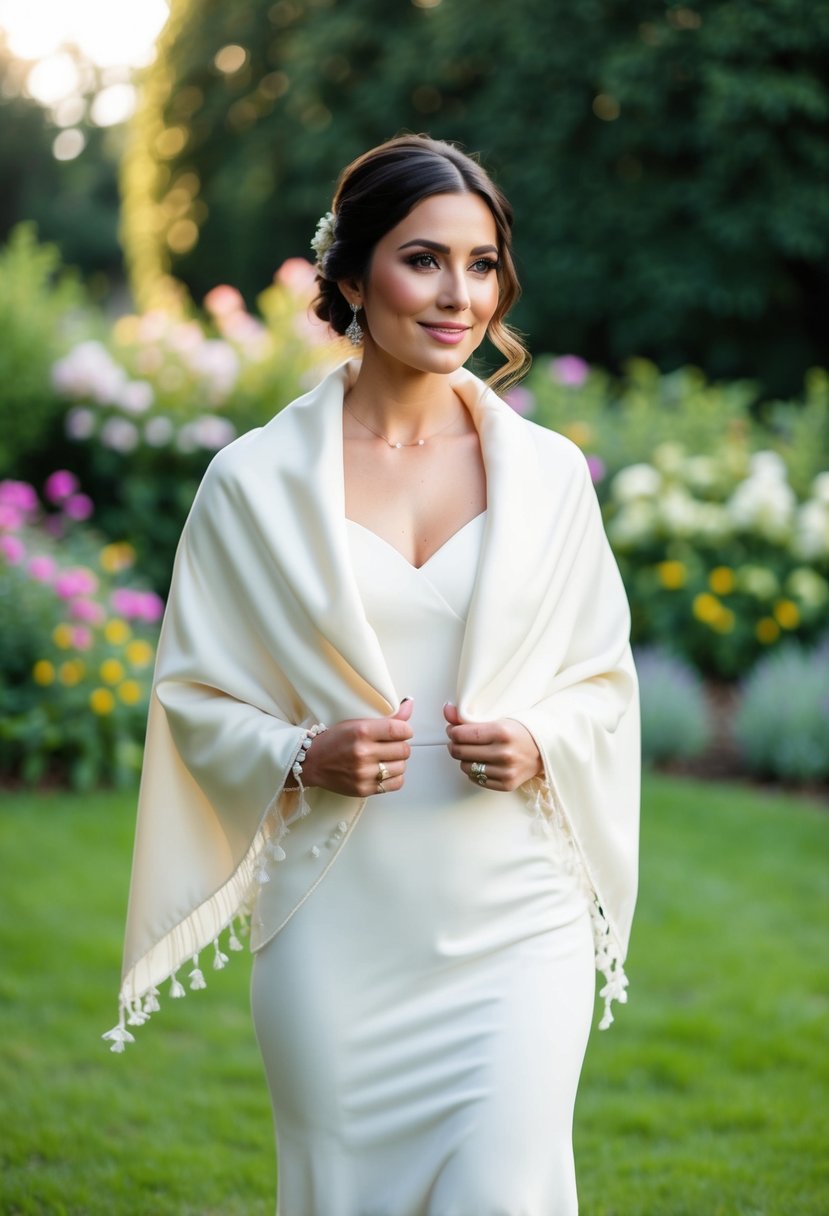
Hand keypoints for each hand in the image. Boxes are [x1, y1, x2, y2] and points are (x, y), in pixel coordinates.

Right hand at [299, 699, 413, 796]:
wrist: (312, 763)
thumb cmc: (334, 740)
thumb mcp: (357, 722)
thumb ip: (387, 718)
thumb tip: (410, 704)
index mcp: (362, 731)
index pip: (399, 729)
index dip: (405, 730)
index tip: (401, 731)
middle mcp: (363, 753)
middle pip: (404, 749)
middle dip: (401, 746)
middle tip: (391, 745)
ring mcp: (364, 773)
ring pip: (401, 767)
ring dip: (397, 762)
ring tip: (386, 758)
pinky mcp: (364, 789)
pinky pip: (396, 783)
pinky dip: (394, 777)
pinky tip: (384, 771)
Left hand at [444, 702, 542, 791]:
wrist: (544, 749)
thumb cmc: (519, 731)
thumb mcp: (497, 718)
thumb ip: (468, 716)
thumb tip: (446, 709)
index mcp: (501, 732)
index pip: (461, 734)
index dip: (452, 731)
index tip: (453, 730)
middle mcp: (504, 752)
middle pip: (460, 751)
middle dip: (454, 745)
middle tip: (458, 741)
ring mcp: (506, 770)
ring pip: (466, 767)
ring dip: (464, 759)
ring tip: (473, 752)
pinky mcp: (507, 784)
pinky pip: (477, 779)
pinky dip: (474, 772)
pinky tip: (482, 763)